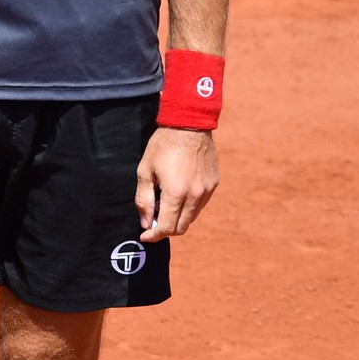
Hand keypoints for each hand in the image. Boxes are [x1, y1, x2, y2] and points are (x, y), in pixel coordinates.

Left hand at [135, 127, 218, 242]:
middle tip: (153, 222)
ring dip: (178, 218)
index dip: (154, 236)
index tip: (145, 235)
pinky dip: (189, 207)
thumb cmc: (163, 145)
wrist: (189, 124)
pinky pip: (201, 204)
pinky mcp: (214, 183)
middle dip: (166, 230)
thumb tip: (146, 222)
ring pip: (192, 217)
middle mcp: (195, 195)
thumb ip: (144, 200)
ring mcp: (207, 190)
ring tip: (165, 205)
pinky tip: (179, 194)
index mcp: (176, 193)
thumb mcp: (145, 171)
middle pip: (181, 227)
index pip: (167, 227)